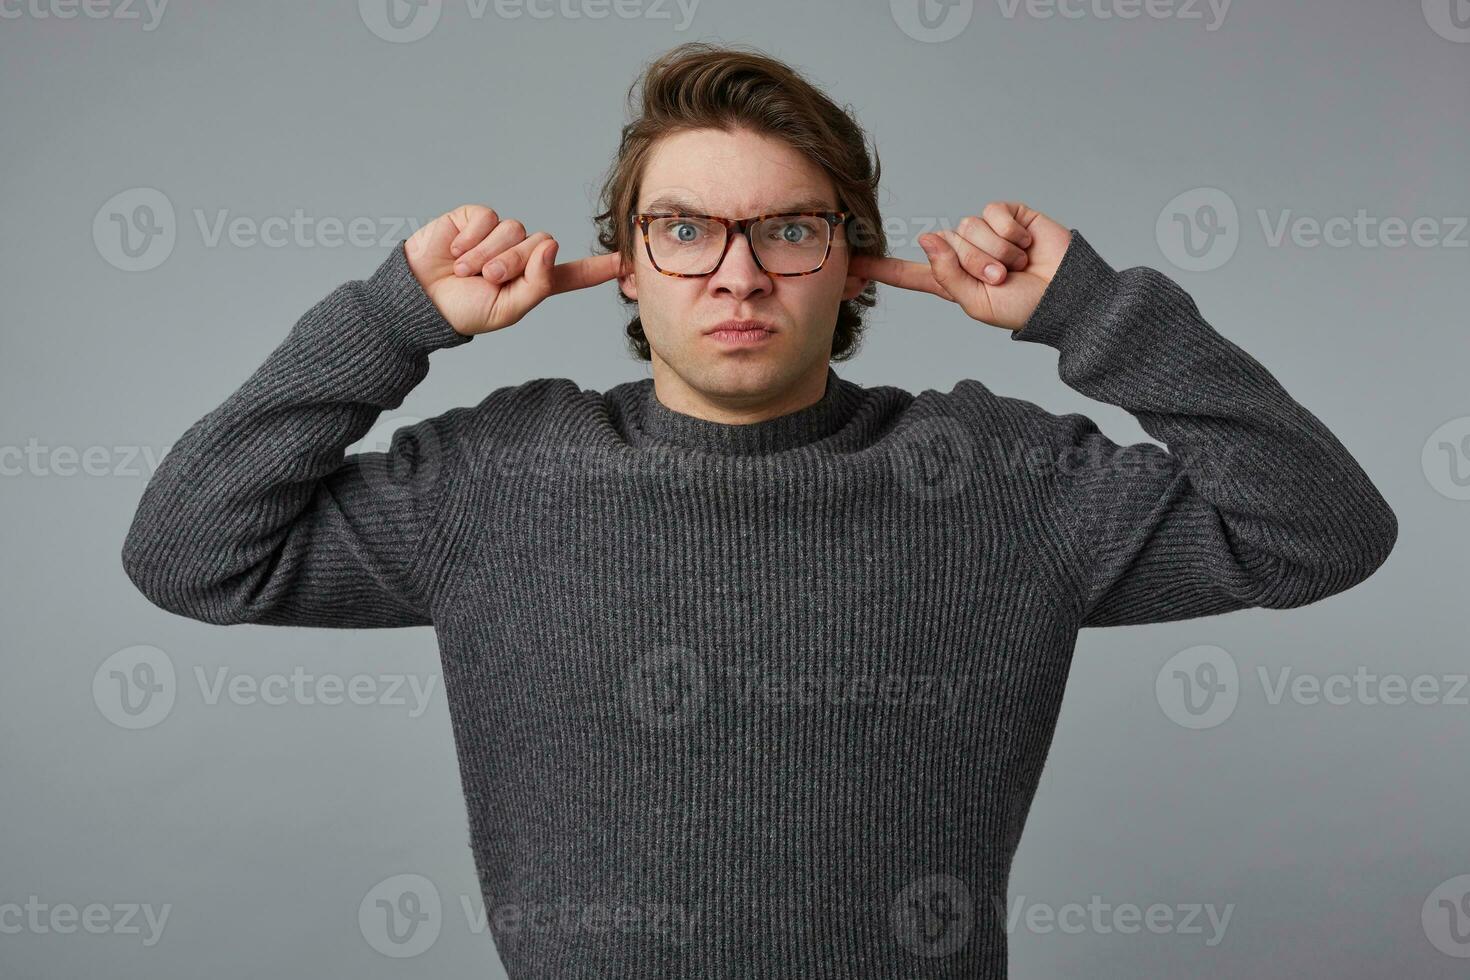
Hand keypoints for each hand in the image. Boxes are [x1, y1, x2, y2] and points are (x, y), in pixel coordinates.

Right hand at [405, 204, 624, 336]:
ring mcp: (499, 235)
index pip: (572, 274)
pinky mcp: (476, 219)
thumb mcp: (507, 309)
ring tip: (465, 270)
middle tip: (485, 279)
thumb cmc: (462, 309)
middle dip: (512, 263)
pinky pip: (488, 218)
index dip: (599, 267)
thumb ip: (537, 283)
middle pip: (541, 245)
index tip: (627, 261)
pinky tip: (454, 251)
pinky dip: (471, 238)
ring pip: (515, 230)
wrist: (420, 298)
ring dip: (487, 254)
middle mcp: (521, 255)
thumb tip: (550, 245)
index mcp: (534, 282)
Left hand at [849, 201, 1070, 331]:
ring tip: (1017, 265)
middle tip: (1003, 278)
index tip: (853, 265)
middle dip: (976, 263)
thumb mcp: (977, 303)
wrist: (1065, 295)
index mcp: (952, 281)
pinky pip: (993, 213)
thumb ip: (947, 275)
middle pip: (946, 244)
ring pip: (968, 227)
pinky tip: (1025, 245)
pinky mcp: (1008, 215)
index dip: (883, 269)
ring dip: (995, 251)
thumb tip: (927, 237)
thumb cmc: (1024, 307)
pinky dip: (1010, 233)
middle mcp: (965, 253)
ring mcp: (987, 232)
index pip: (911, 274)